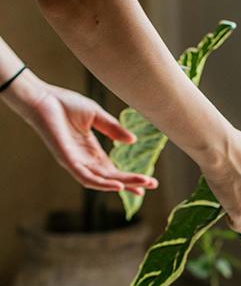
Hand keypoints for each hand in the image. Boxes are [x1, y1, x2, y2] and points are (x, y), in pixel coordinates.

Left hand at [5, 72, 158, 194]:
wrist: (41, 98)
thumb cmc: (64, 104)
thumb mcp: (96, 115)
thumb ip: (113, 129)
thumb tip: (133, 140)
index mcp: (91, 151)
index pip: (114, 170)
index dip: (131, 177)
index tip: (149, 182)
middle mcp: (85, 160)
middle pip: (112, 178)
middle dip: (133, 183)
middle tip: (153, 185)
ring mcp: (76, 162)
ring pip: (102, 181)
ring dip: (123, 185)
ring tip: (141, 187)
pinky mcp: (67, 160)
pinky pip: (86, 177)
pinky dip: (102, 184)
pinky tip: (118, 186)